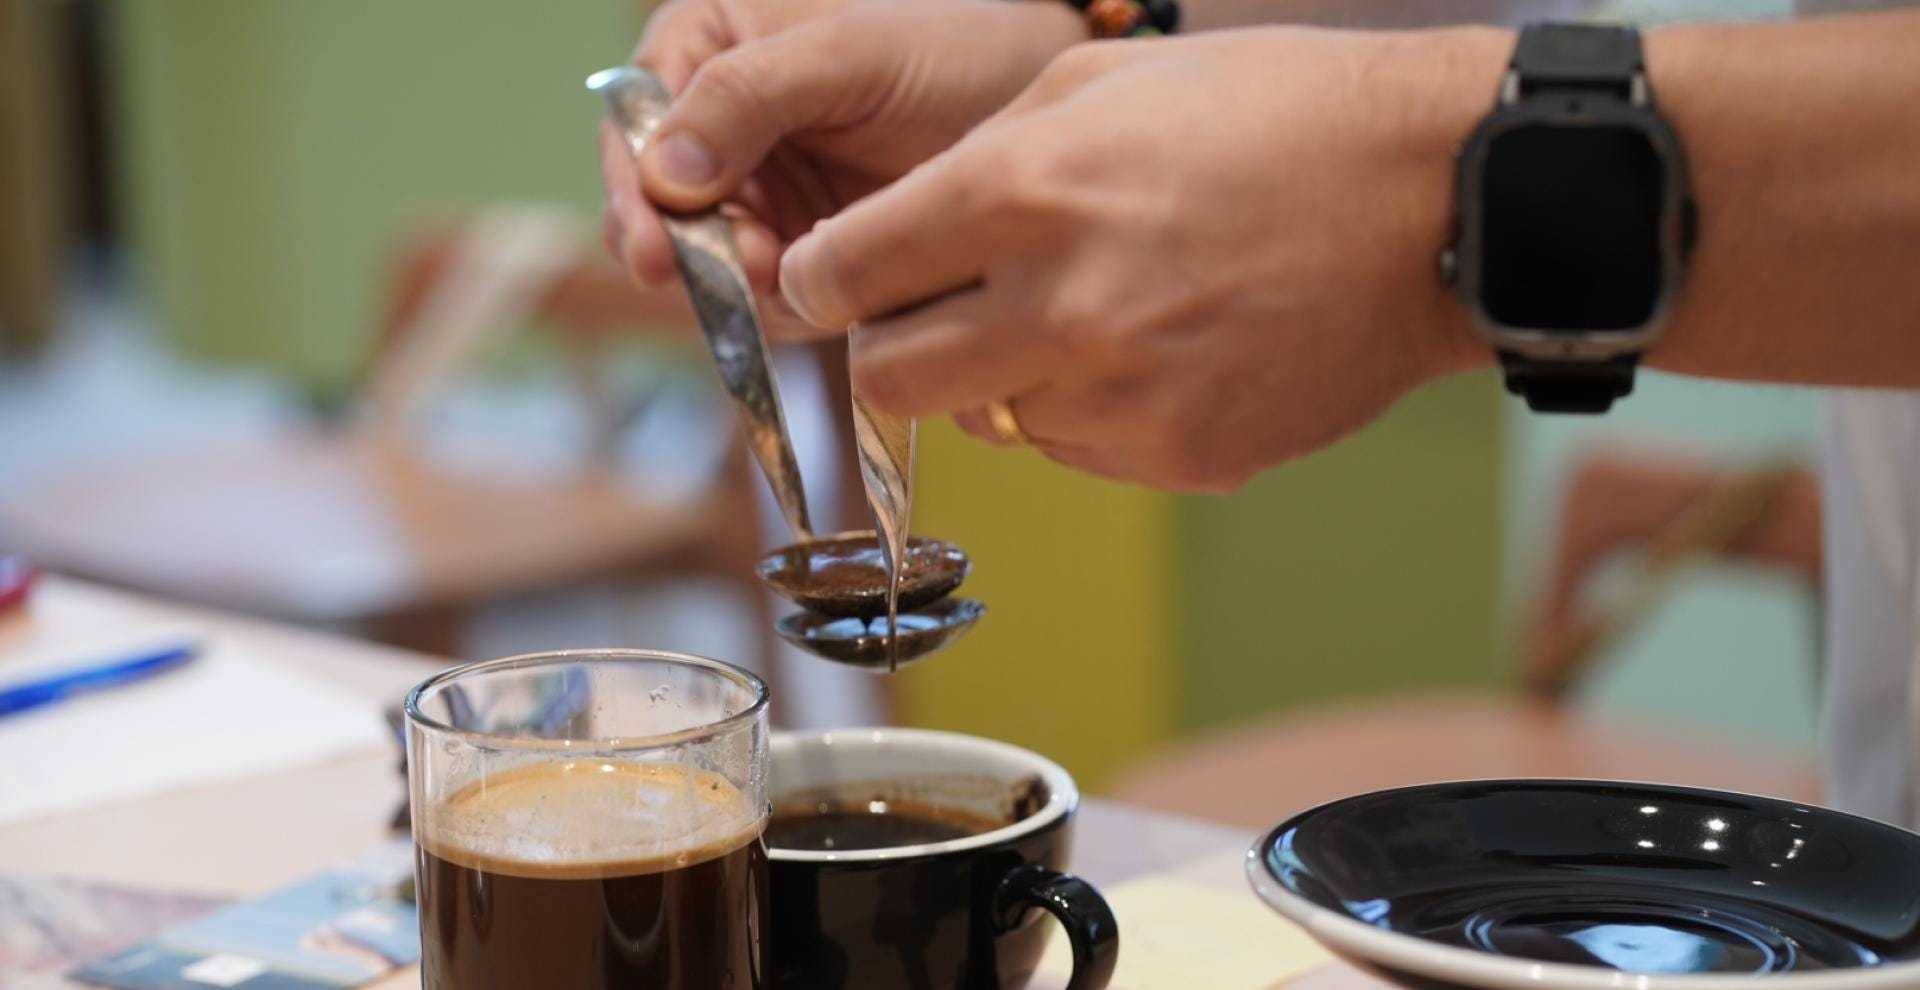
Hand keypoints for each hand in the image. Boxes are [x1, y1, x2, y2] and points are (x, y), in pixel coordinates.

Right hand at [600, 0, 1083, 304]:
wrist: (1039, 102)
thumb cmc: (951, 44)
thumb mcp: (848, 53)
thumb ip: (748, 96)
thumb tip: (664, 171)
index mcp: (705, 48)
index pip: (634, 123)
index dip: (635, 189)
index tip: (655, 246)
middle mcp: (718, 127)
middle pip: (659, 209)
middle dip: (690, 251)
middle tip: (741, 271)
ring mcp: (759, 195)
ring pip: (708, 263)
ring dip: (738, 287)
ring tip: (790, 279)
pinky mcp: (803, 254)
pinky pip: (767, 299)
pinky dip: (787, 309)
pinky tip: (825, 300)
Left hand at [778, 28, 1508, 490]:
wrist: (1434, 198)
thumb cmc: (1274, 114)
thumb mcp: (1102, 80)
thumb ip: (978, 159)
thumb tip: (900, 235)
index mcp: (1025, 191)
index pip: (844, 273)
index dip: (820, 279)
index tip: (829, 281)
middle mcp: (1061, 306)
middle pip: (886, 380)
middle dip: (888, 348)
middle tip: (928, 316)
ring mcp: (1123, 396)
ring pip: (985, 422)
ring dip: (1003, 378)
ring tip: (1089, 313)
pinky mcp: (1180, 456)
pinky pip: (1076, 451)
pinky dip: (1086, 410)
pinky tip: (1152, 348)